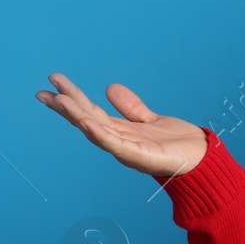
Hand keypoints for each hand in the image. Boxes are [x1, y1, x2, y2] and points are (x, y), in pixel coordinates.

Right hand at [35, 73, 206, 178]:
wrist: (202, 160)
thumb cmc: (177, 143)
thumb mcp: (149, 119)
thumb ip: (130, 107)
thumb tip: (110, 87)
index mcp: (120, 131)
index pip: (90, 112)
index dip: (72, 98)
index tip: (52, 83)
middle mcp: (118, 140)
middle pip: (86, 119)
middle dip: (65, 107)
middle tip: (42, 92)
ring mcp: (127, 149)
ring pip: (96, 130)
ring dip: (76, 116)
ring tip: (59, 101)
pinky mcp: (140, 156)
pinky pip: (116, 144)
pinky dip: (100, 134)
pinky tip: (86, 122)